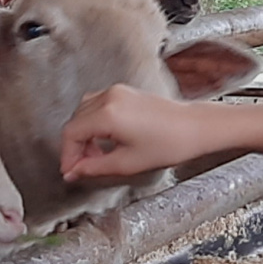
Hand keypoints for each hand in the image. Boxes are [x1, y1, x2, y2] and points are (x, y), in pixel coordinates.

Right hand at [60, 84, 206, 181]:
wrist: (195, 127)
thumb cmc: (170, 144)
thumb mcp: (127, 163)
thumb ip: (94, 167)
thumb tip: (74, 172)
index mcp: (108, 114)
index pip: (71, 133)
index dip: (67, 155)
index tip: (69, 171)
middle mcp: (110, 97)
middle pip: (75, 121)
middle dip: (76, 146)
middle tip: (83, 167)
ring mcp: (118, 91)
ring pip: (84, 112)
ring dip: (84, 134)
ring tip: (96, 155)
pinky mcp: (125, 92)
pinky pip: (97, 105)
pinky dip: (94, 123)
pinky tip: (105, 141)